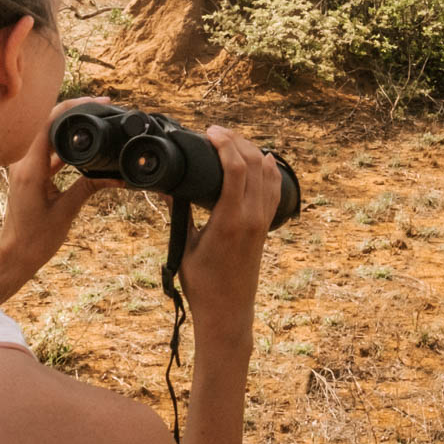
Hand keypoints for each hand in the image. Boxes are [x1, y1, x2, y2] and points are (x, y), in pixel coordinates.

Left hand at [0, 96, 118, 301]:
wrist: (15, 256)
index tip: (97, 103)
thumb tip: (115, 176)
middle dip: (75, 111)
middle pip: (47, 122)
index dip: (74, 107)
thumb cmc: (35, 239)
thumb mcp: (67, 212)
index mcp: (29, 168)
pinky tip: (83, 147)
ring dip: (70, 127)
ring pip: (48, 135)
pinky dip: (65, 145)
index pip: (48, 122)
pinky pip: (47, 150)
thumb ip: (89, 187)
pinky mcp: (28, 173)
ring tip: (95, 122)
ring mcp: (23, 166)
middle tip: (101, 107)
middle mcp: (22, 162)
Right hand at [177, 127, 278, 347]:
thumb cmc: (202, 283)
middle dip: (237, 140)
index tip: (209, 131)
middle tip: (216, 132)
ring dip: (252, 150)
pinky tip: (263, 159)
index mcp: (230, 219)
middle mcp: (252, 217)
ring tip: (232, 140)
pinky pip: (274, 189)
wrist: (228, 311)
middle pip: (254, 163)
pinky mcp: (266, 226)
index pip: (236, 168)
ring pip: (267, 173)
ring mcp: (263, 221)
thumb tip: (168, 186)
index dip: (225, 143)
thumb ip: (180, 212)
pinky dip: (270, 169)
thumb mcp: (186, 246)